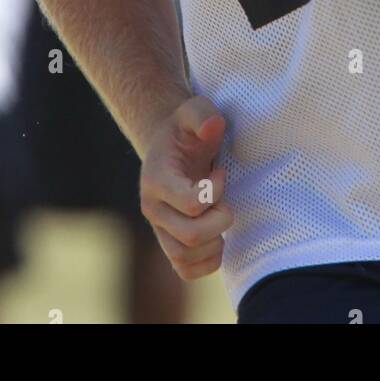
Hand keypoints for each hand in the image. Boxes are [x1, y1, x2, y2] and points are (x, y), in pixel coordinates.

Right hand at [139, 95, 233, 281]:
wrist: (171, 146)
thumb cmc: (186, 129)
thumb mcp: (194, 110)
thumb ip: (203, 115)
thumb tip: (213, 127)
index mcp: (157, 178)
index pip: (190, 203)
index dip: (215, 192)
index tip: (220, 173)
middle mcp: (153, 208)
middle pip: (189, 236)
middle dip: (219, 221)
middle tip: (226, 202)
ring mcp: (159, 228)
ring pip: (184, 258)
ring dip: (214, 243)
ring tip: (220, 218)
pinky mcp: (169, 243)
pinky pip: (185, 270)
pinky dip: (207, 262)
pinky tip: (218, 237)